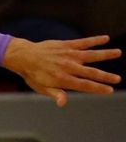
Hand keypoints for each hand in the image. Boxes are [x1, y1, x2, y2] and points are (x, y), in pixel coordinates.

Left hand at [1, 35, 120, 106]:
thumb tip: (62, 103)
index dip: (98, 88)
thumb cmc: (34, 75)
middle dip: (105, 76)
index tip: (109, 90)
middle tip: (118, 79)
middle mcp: (68, 67)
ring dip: (105, 54)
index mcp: (63, 79)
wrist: (24, 56)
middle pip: (91, 72)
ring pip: (90, 55)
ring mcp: (68, 55)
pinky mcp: (67, 45)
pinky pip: (83, 42)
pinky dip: (94, 40)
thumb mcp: (42, 88)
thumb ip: (55, 94)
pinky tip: (105, 38)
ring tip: (118, 53)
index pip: (84, 85)